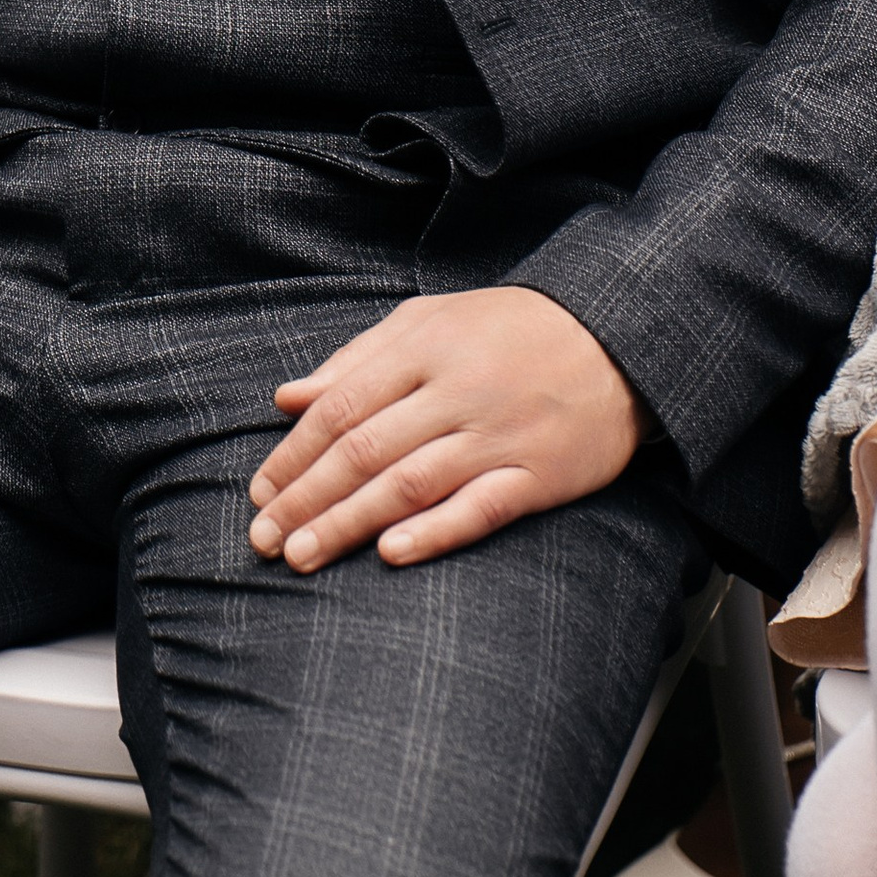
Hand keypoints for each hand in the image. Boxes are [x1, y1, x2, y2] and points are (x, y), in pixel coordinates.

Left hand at [247, 287, 643, 572]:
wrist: (617, 339)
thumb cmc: (511, 330)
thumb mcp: (430, 320)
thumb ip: (356, 359)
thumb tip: (288, 397)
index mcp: (423, 348)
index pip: (341, 406)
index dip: (295, 454)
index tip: (259, 492)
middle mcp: (456, 391)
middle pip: (365, 450)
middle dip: (307, 498)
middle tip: (263, 539)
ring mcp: (498, 435)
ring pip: (410, 483)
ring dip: (349, 522)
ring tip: (302, 555)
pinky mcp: (539, 474)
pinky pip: (480, 508)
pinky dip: (434, 531)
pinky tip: (390, 553)